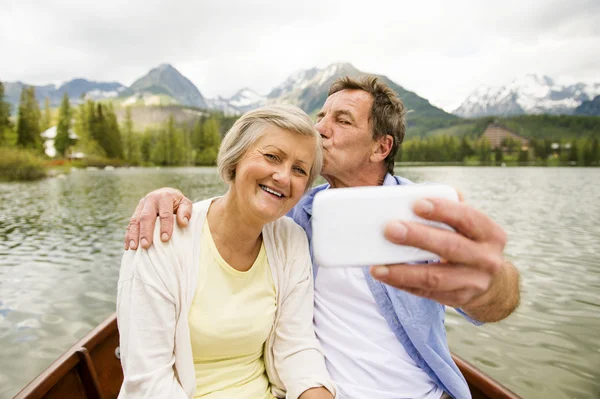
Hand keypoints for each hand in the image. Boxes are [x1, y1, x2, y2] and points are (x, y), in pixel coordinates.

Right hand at [124, 188, 192, 249]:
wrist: (166, 194)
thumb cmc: (177, 203)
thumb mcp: (185, 203)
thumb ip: (186, 211)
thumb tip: (183, 223)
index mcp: (164, 196)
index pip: (164, 213)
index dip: (165, 226)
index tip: (165, 239)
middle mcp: (150, 199)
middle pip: (146, 217)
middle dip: (145, 232)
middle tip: (146, 245)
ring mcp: (141, 205)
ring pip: (135, 220)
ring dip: (133, 235)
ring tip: (134, 248)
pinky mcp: (135, 212)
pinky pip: (130, 224)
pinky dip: (128, 235)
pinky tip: (128, 246)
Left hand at [370, 197, 519, 321]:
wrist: (492, 283)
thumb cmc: (469, 242)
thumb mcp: (470, 226)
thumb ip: (451, 209)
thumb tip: (415, 195)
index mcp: (490, 233)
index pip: (467, 217)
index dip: (442, 210)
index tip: (416, 203)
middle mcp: (486, 259)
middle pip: (449, 247)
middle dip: (417, 237)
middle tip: (389, 229)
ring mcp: (473, 282)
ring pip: (435, 277)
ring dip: (403, 271)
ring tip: (377, 266)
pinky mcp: (457, 299)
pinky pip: (425, 292)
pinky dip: (402, 283)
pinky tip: (384, 275)